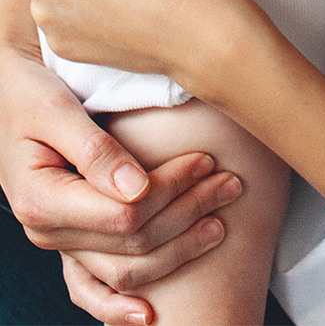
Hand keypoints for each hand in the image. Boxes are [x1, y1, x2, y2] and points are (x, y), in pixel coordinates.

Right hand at [0, 11, 240, 325]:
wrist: (7, 93)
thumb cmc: (28, 93)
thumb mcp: (56, 110)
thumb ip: (96, 150)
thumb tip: (138, 187)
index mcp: (44, 200)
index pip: (125, 213)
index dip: (172, 190)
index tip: (206, 160)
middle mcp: (49, 231)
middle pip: (133, 242)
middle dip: (188, 213)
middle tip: (230, 183)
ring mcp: (59, 242)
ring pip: (125, 269)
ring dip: (178, 248)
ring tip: (221, 221)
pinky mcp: (69, 240)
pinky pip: (92, 287)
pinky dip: (118, 305)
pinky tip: (149, 314)